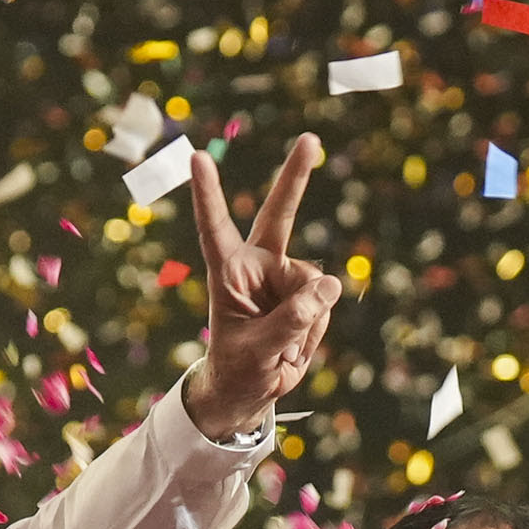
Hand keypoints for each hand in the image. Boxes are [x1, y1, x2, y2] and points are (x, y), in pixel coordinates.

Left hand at [179, 133, 341, 435]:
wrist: (249, 389)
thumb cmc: (239, 368)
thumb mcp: (259, 352)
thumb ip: (292, 320)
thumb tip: (331, 285)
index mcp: (228, 271)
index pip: (215, 228)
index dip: (208, 194)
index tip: (197, 157)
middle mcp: (258, 265)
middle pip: (280, 215)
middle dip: (296, 177)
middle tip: (310, 139)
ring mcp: (285, 277)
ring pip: (315, 286)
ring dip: (307, 321)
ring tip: (282, 346)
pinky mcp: (308, 293)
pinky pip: (326, 303)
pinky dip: (316, 329)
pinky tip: (295, 342)